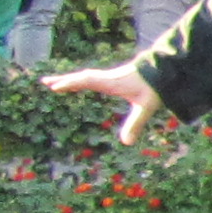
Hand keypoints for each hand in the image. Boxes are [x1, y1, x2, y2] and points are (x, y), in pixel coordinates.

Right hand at [40, 65, 162, 143]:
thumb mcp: (146, 107)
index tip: (55, 86)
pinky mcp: (115, 77)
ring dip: (71, 79)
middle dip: (64, 80)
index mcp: (112, 82)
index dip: (71, 83)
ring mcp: (111, 76)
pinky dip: (82, 79)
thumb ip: (136, 124)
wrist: (166, 70)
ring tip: (56, 82)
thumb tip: (126, 143)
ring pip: (86, 76)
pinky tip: (80, 83)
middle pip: (81, 77)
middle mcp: (108, 78)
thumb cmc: (156, 87)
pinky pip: (93, 77)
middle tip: (45, 82)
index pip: (87, 80)